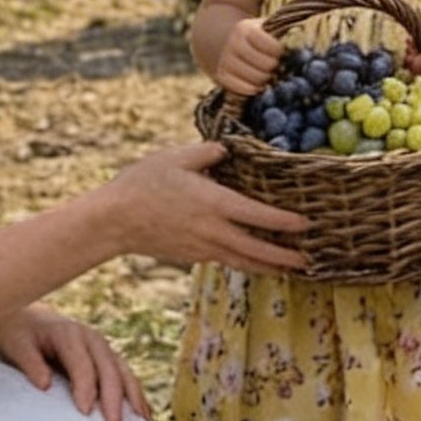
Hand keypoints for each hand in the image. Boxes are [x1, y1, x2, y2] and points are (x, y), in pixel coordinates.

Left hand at [0, 306, 149, 420]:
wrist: (28, 318)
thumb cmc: (19, 334)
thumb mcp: (16, 346)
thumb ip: (30, 363)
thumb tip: (44, 385)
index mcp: (69, 334)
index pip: (81, 364)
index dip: (85, 387)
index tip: (86, 413)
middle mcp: (90, 338)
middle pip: (108, 369)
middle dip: (113, 397)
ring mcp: (102, 347)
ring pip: (123, 371)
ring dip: (133, 396)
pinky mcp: (106, 357)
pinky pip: (125, 375)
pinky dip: (135, 394)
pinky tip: (143, 414)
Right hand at [106, 142, 305, 274]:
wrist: (113, 220)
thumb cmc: (143, 182)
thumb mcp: (176, 157)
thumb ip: (207, 152)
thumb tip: (226, 150)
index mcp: (214, 203)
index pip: (258, 216)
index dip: (285, 222)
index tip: (306, 224)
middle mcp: (212, 230)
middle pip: (256, 249)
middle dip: (284, 257)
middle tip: (308, 260)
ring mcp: (201, 247)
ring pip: (241, 261)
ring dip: (267, 266)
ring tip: (288, 269)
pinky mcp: (190, 256)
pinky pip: (223, 260)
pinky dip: (241, 262)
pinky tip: (249, 260)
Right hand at [216, 17, 282, 96]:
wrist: (224, 42)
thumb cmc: (254, 37)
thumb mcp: (264, 28)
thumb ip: (279, 32)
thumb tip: (301, 37)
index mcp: (245, 29)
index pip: (271, 46)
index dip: (280, 52)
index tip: (282, 53)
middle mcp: (233, 44)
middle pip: (265, 64)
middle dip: (275, 68)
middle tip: (277, 67)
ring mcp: (225, 60)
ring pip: (256, 78)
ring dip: (267, 80)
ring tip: (269, 76)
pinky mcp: (221, 76)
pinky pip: (243, 89)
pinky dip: (254, 90)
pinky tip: (259, 85)